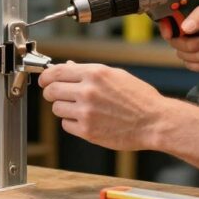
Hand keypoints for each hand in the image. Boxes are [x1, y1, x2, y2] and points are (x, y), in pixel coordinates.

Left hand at [38, 62, 167, 150]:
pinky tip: (87, 120)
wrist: (154, 121)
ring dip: (64, 108)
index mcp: (95, 73)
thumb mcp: (116, 75)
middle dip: (52, 93)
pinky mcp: (87, 131)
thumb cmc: (139, 98)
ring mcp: (86, 112)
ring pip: (57, 109)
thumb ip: (89, 72)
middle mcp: (88, 91)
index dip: (46, 76)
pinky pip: (66, 125)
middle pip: (51, 91)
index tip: (45, 80)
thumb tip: (69, 67)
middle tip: (58, 95)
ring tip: (81, 109)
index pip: (56, 72)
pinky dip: (72, 123)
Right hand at [158, 0, 198, 71]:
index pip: (170, 18)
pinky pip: (189, 65)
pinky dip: (198, 66)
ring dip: (198, 56)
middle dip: (191, 45)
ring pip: (182, 54)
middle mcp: (191, 27)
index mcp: (193, 11)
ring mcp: (194, 42)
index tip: (170, 34)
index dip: (166, 27)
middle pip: (175, 40)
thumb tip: (186, 27)